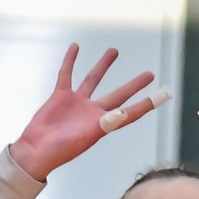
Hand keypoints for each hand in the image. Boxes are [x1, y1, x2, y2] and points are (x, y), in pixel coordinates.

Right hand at [10, 44, 167, 181]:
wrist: (37, 150)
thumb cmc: (61, 151)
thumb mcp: (85, 139)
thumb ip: (104, 125)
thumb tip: (122, 114)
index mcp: (102, 125)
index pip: (130, 113)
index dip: (146, 105)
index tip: (162, 96)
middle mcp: (93, 112)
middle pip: (119, 94)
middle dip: (134, 85)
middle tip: (149, 74)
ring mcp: (77, 103)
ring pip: (94, 79)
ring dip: (104, 65)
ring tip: (114, 51)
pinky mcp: (60, 96)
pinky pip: (67, 74)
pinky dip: (70, 61)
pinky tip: (75, 48)